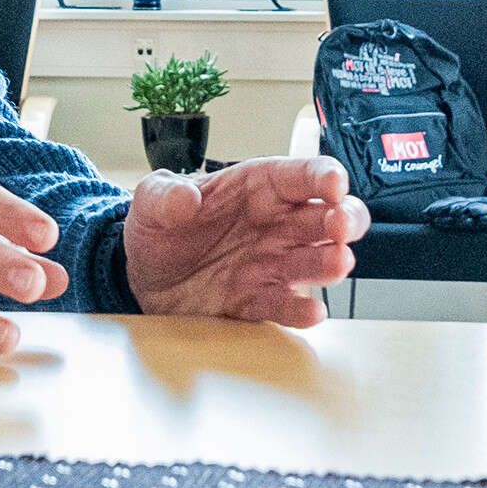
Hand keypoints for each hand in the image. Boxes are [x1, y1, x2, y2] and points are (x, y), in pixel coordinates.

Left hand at [123, 155, 368, 324]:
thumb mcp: (150, 201)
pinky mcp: (259, 301)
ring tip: (337, 263)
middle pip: (329, 216)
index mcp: (258, 187)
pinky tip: (311, 312)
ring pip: (319, 261)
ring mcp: (273, 265)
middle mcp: (277, 225)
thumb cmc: (159, 228)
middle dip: (345, 218)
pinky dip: (301, 311)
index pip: (301, 174)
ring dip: (333, 262)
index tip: (333, 183)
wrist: (141, 278)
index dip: (324, 175)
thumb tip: (183, 198)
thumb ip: (163, 194)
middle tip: (339, 225)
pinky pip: (287, 306)